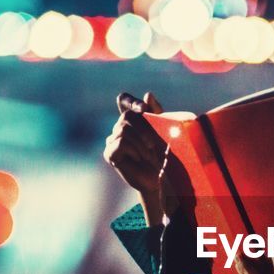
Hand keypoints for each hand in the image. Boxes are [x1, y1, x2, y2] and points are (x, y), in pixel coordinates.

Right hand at [103, 91, 194, 223]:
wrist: (161, 179)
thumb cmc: (163, 155)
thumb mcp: (164, 131)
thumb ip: (157, 113)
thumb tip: (148, 94)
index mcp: (132, 120)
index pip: (124, 100)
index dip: (131, 101)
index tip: (144, 109)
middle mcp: (119, 128)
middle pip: (126, 116)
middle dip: (143, 128)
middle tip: (153, 144)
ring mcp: (112, 140)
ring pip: (123, 130)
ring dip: (141, 143)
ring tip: (147, 155)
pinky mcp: (110, 153)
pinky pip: (120, 143)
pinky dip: (133, 150)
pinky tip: (138, 159)